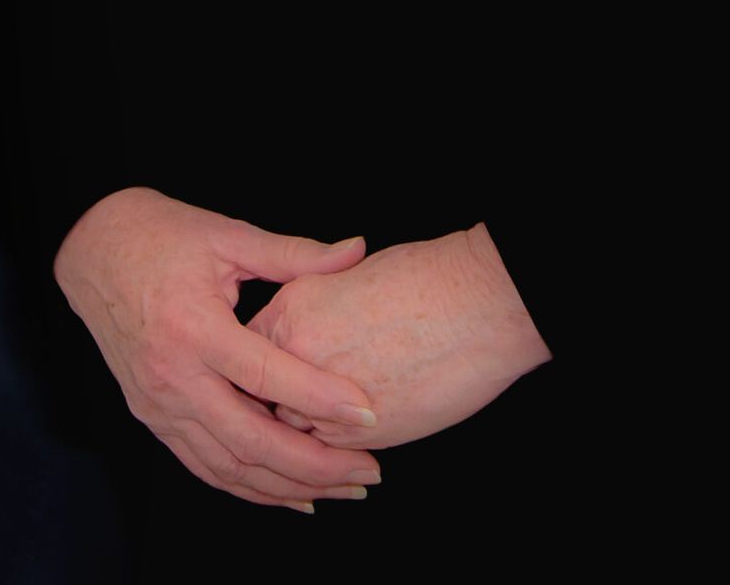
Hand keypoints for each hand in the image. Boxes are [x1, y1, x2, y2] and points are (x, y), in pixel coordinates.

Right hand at [52, 187, 387, 513]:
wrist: (96, 250)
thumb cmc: (165, 236)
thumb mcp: (231, 236)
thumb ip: (295, 253)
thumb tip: (357, 249)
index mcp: (194, 328)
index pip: (266, 377)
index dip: (320, 399)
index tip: (368, 413)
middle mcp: (173, 377)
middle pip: (250, 439)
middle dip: (314, 464)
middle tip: (368, 470)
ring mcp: (159, 405)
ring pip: (228, 467)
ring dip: (286, 486)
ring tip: (341, 488)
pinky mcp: (153, 417)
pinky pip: (203, 466)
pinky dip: (248, 486)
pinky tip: (288, 492)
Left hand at [250, 222, 551, 450]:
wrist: (475, 303)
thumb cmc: (427, 279)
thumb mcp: (354, 275)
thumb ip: (318, 305)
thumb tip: (311, 329)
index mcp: (293, 310)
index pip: (254, 352)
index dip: (262, 365)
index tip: (273, 373)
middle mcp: (298, 357)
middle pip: (265, 397)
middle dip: (276, 403)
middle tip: (290, 403)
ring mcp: (325, 400)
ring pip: (294, 431)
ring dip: (304, 431)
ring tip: (323, 427)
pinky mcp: (359, 435)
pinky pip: (329, 454)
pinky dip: (334, 452)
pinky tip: (355, 436)